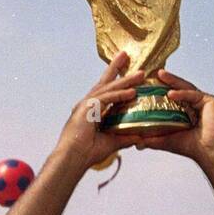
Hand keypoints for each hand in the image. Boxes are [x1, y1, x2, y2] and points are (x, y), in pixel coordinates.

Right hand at [53, 52, 148, 172]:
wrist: (72, 159)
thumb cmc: (86, 153)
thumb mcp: (111, 143)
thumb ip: (125, 138)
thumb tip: (140, 137)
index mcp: (91, 110)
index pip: (106, 91)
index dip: (116, 79)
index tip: (125, 68)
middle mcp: (88, 104)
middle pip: (105, 83)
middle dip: (117, 69)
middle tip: (126, 55)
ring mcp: (86, 105)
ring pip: (108, 88)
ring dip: (125, 80)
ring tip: (141, 74)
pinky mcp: (87, 109)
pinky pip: (106, 99)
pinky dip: (119, 95)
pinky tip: (132, 92)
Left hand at [131, 69, 213, 166]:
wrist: (211, 153)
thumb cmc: (193, 148)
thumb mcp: (169, 141)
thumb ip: (154, 139)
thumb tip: (136, 143)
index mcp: (188, 110)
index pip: (173, 97)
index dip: (161, 90)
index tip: (147, 85)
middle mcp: (197, 104)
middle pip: (179, 89)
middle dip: (166, 81)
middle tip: (152, 74)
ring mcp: (204, 101)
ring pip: (186, 88)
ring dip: (172, 81)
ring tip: (160, 75)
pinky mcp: (211, 101)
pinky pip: (193, 94)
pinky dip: (182, 94)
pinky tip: (170, 93)